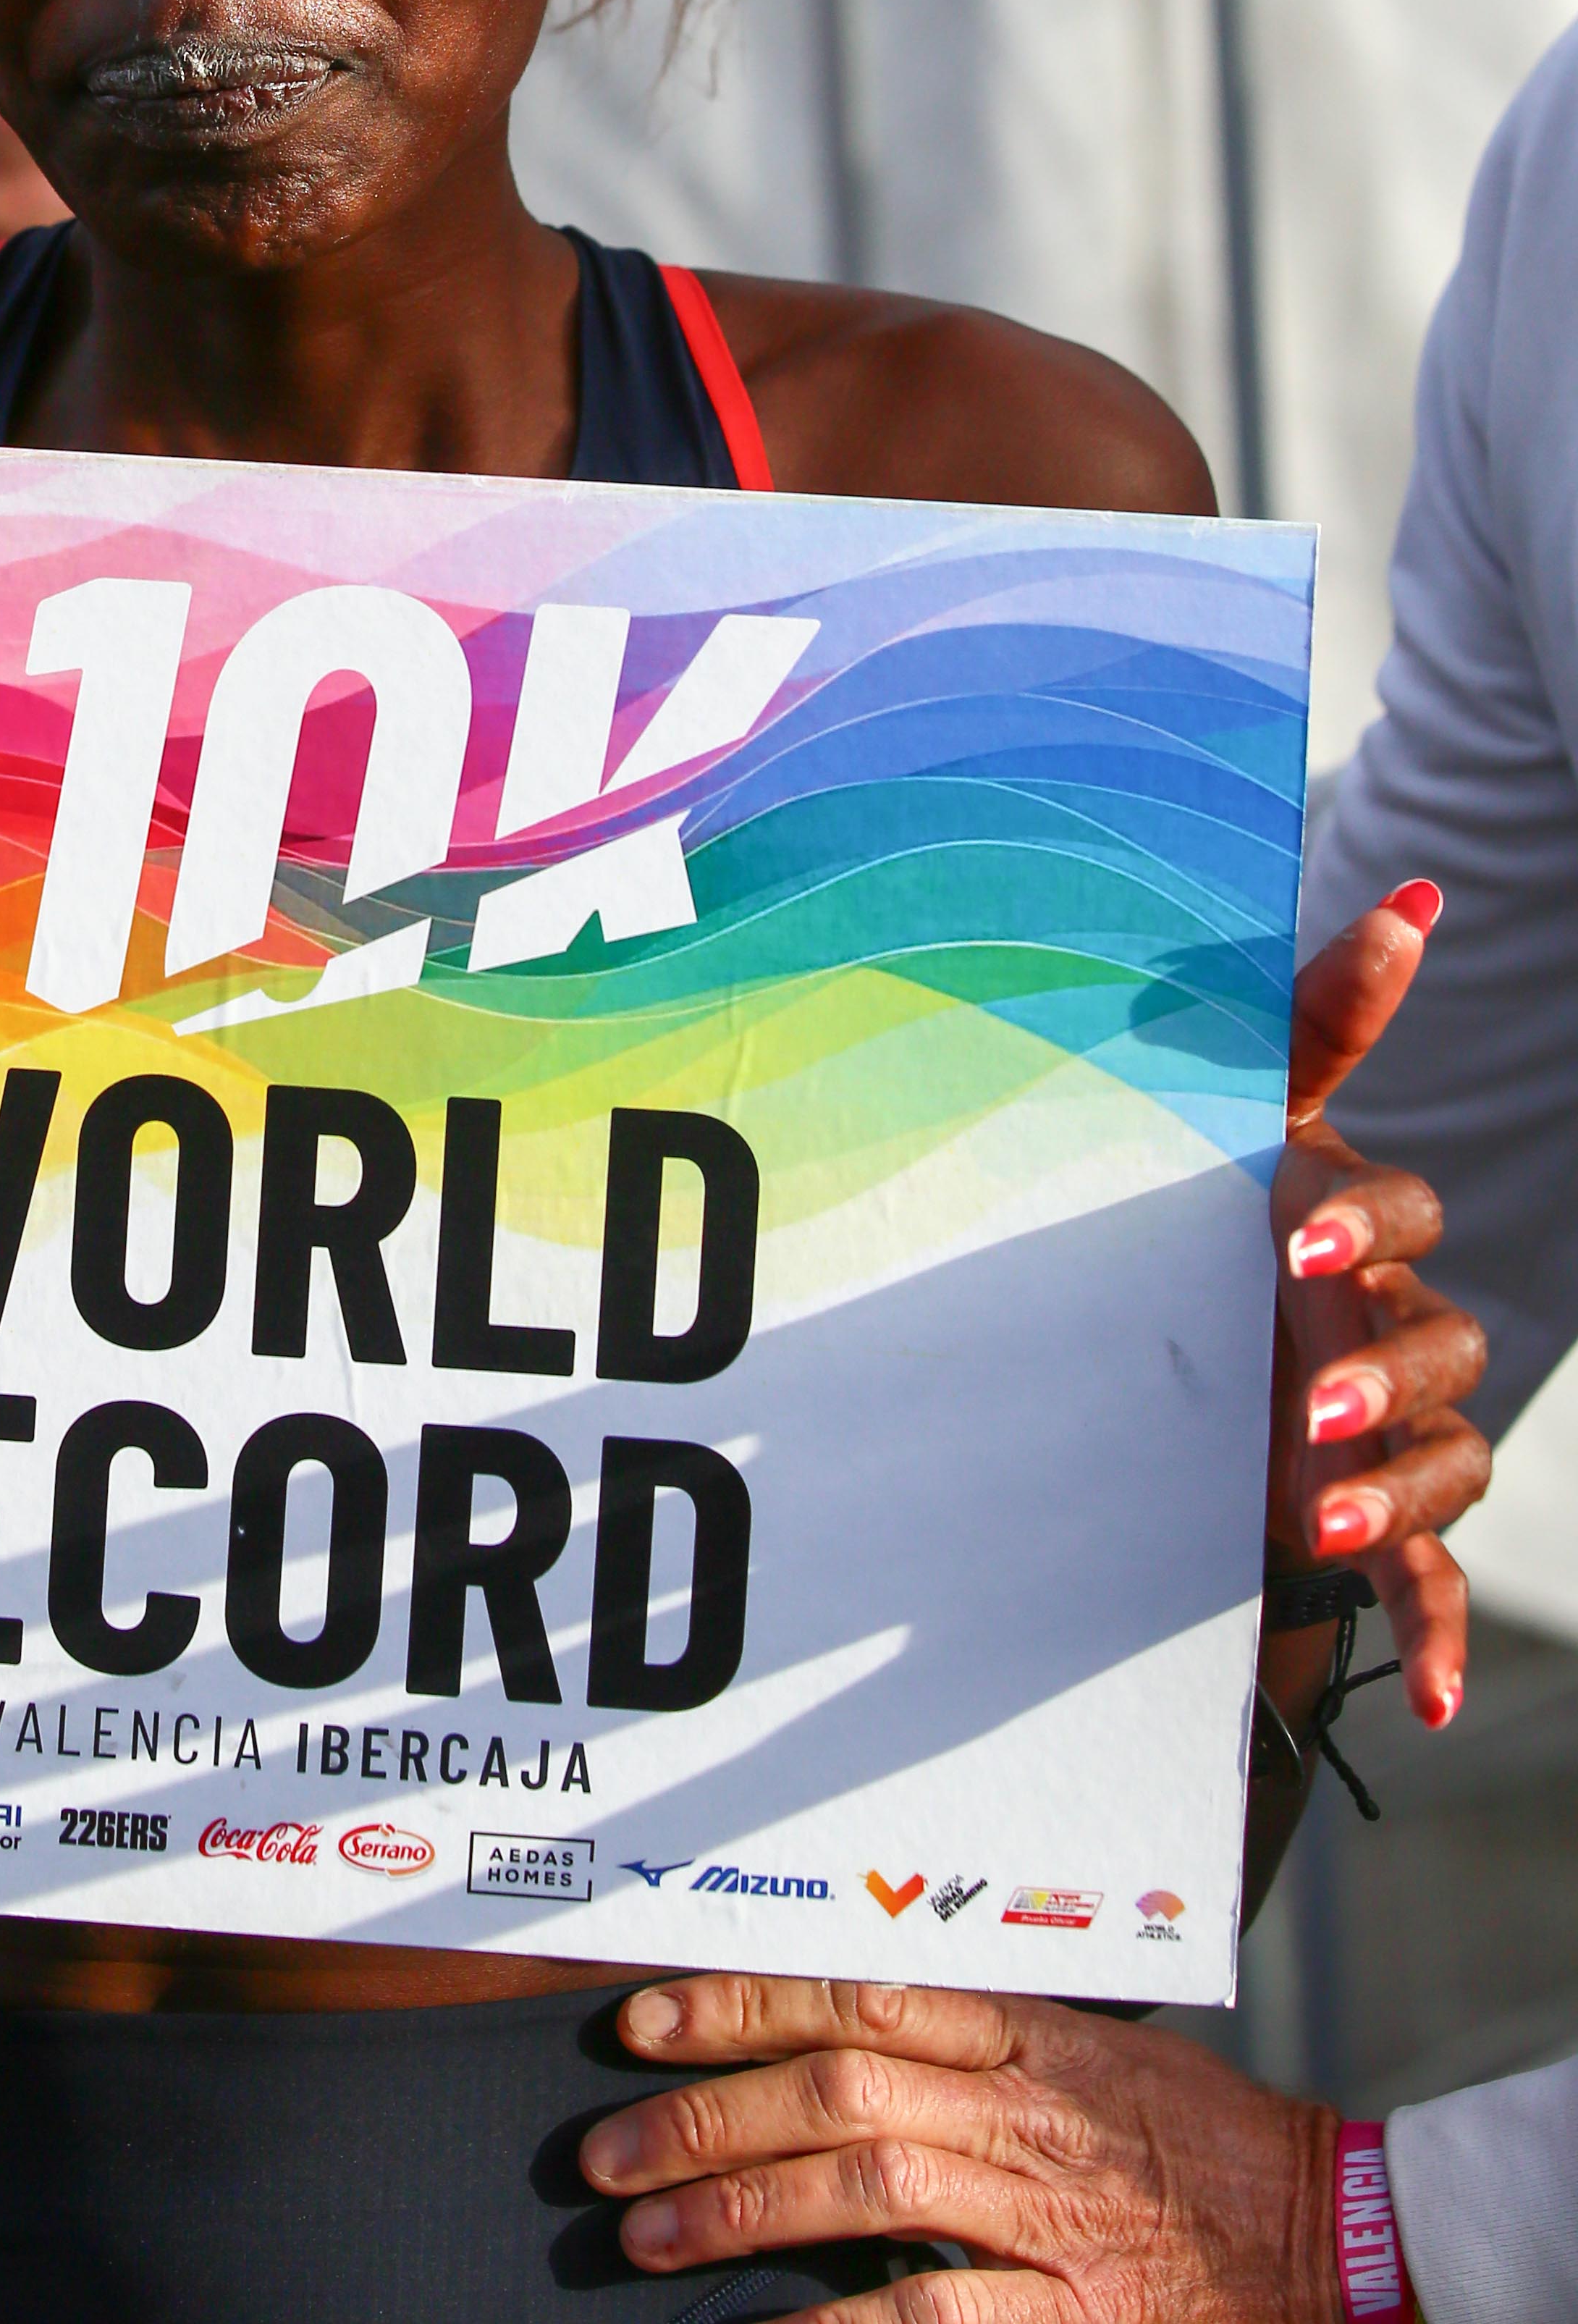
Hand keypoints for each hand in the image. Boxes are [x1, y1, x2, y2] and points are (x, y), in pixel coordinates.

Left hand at [583, 1973, 1337, 2315]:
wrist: (1326, 2229)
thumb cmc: (1196, 2141)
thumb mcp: (1087, 2051)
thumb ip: (972, 2041)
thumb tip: (829, 2035)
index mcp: (1022, 2034)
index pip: (853, 1992)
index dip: (738, 2003)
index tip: (646, 2022)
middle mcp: (1023, 2110)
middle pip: (836, 2088)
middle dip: (708, 2116)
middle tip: (610, 2154)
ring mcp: (1047, 2215)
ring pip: (866, 2189)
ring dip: (742, 2211)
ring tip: (651, 2238)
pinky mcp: (1076, 2313)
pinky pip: (934, 2316)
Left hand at [1271, 885, 1488, 1726]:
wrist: (1144, 1355)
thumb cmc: (1192, 1211)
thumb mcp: (1228, 1117)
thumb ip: (1317, 1015)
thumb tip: (1419, 894)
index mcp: (1349, 1226)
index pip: (1400, 1215)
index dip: (1361, 1221)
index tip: (1289, 1230)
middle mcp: (1385, 1323)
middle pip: (1442, 1343)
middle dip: (1382, 1370)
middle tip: (1307, 1396)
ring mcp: (1386, 1429)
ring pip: (1447, 1457)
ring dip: (1397, 1487)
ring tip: (1321, 1511)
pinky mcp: (1372, 1527)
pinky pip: (1429, 1585)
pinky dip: (1431, 1637)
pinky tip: (1419, 1698)